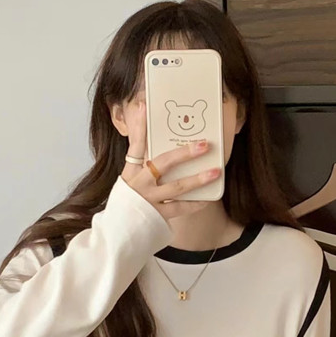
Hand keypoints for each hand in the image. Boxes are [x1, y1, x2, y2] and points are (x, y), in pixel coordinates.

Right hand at [119, 98, 220, 221]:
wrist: (118, 230)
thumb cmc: (128, 200)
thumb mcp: (129, 178)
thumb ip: (140, 160)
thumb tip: (154, 137)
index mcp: (130, 171)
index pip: (135, 145)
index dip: (139, 126)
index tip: (145, 106)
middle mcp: (139, 183)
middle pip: (163, 163)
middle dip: (185, 153)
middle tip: (204, 144)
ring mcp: (148, 200)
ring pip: (177, 187)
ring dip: (198, 179)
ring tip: (216, 171)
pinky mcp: (157, 216)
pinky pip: (180, 208)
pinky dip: (195, 203)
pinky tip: (208, 198)